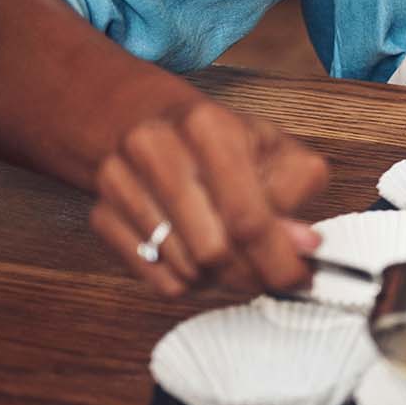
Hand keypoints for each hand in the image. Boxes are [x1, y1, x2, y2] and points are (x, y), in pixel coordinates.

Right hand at [88, 99, 327, 296]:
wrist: (154, 123)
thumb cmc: (224, 141)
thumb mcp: (276, 151)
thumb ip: (296, 193)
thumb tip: (304, 246)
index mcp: (206, 126)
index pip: (246, 216)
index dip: (278, 259)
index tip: (300, 280)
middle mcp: (154, 149)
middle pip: (212, 249)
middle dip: (251, 274)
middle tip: (271, 276)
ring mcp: (119, 183)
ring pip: (185, 269)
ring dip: (221, 278)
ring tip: (237, 256)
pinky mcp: (101, 215)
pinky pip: (155, 279)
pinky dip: (189, 281)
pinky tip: (203, 257)